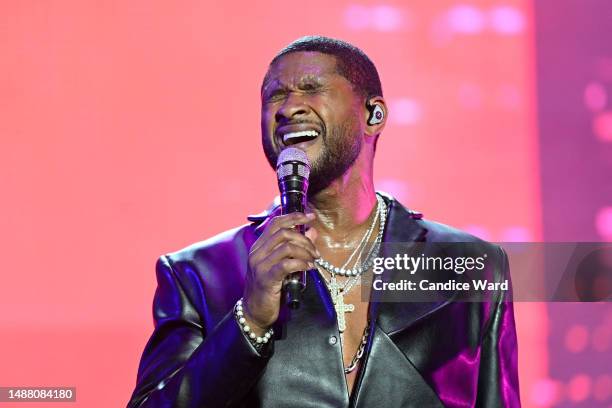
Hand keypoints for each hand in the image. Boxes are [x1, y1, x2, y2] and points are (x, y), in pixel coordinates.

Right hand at [243, 212, 318, 334]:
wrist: (254, 312)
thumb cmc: (268, 288)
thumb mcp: (282, 265)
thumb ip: (296, 247)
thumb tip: (311, 231)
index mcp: (259, 247)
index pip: (276, 223)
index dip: (294, 216)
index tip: (310, 216)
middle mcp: (257, 253)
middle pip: (284, 233)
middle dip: (304, 239)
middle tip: (315, 251)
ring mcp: (260, 265)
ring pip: (287, 247)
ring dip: (305, 251)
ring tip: (313, 260)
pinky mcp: (266, 278)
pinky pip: (287, 264)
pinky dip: (301, 263)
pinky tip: (308, 268)